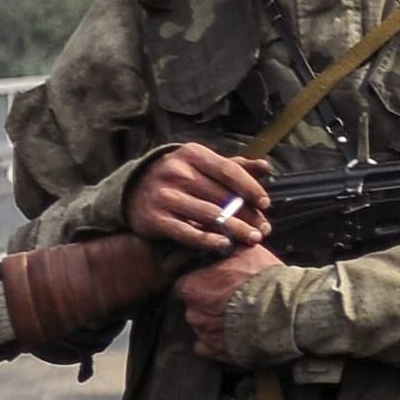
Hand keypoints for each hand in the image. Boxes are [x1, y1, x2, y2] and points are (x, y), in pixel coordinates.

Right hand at [127, 143, 272, 249]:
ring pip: (208, 215)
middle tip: (264, 230)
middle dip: (247, 215)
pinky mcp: (155, 219)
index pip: (228, 170)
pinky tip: (225, 245)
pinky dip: (208, 240)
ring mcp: (164, 196)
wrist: (133, 190)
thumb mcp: (202, 165)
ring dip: (235, 229)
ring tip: (253, 239)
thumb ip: (233, 167)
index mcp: (191, 155)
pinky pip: (187, 232)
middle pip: (222, 196)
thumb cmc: (178, 177)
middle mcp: (176, 172)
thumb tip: (266, 166)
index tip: (265, 204)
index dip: (250, 188)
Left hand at [178, 245, 283, 363]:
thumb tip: (222, 239)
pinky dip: (217, 342)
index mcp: (192, 288)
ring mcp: (206, 336)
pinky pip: (208, 349)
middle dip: (208, 304)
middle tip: (230, 298)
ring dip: (215, 323)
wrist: (288, 312)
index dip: (201, 283)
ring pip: (203, 328)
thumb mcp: (246, 251)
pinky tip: (233, 334)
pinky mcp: (220, 353)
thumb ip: (227, 248)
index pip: (185, 285)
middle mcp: (193, 314)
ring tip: (238, 317)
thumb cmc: (265, 279)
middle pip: (194, 308)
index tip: (215, 282)